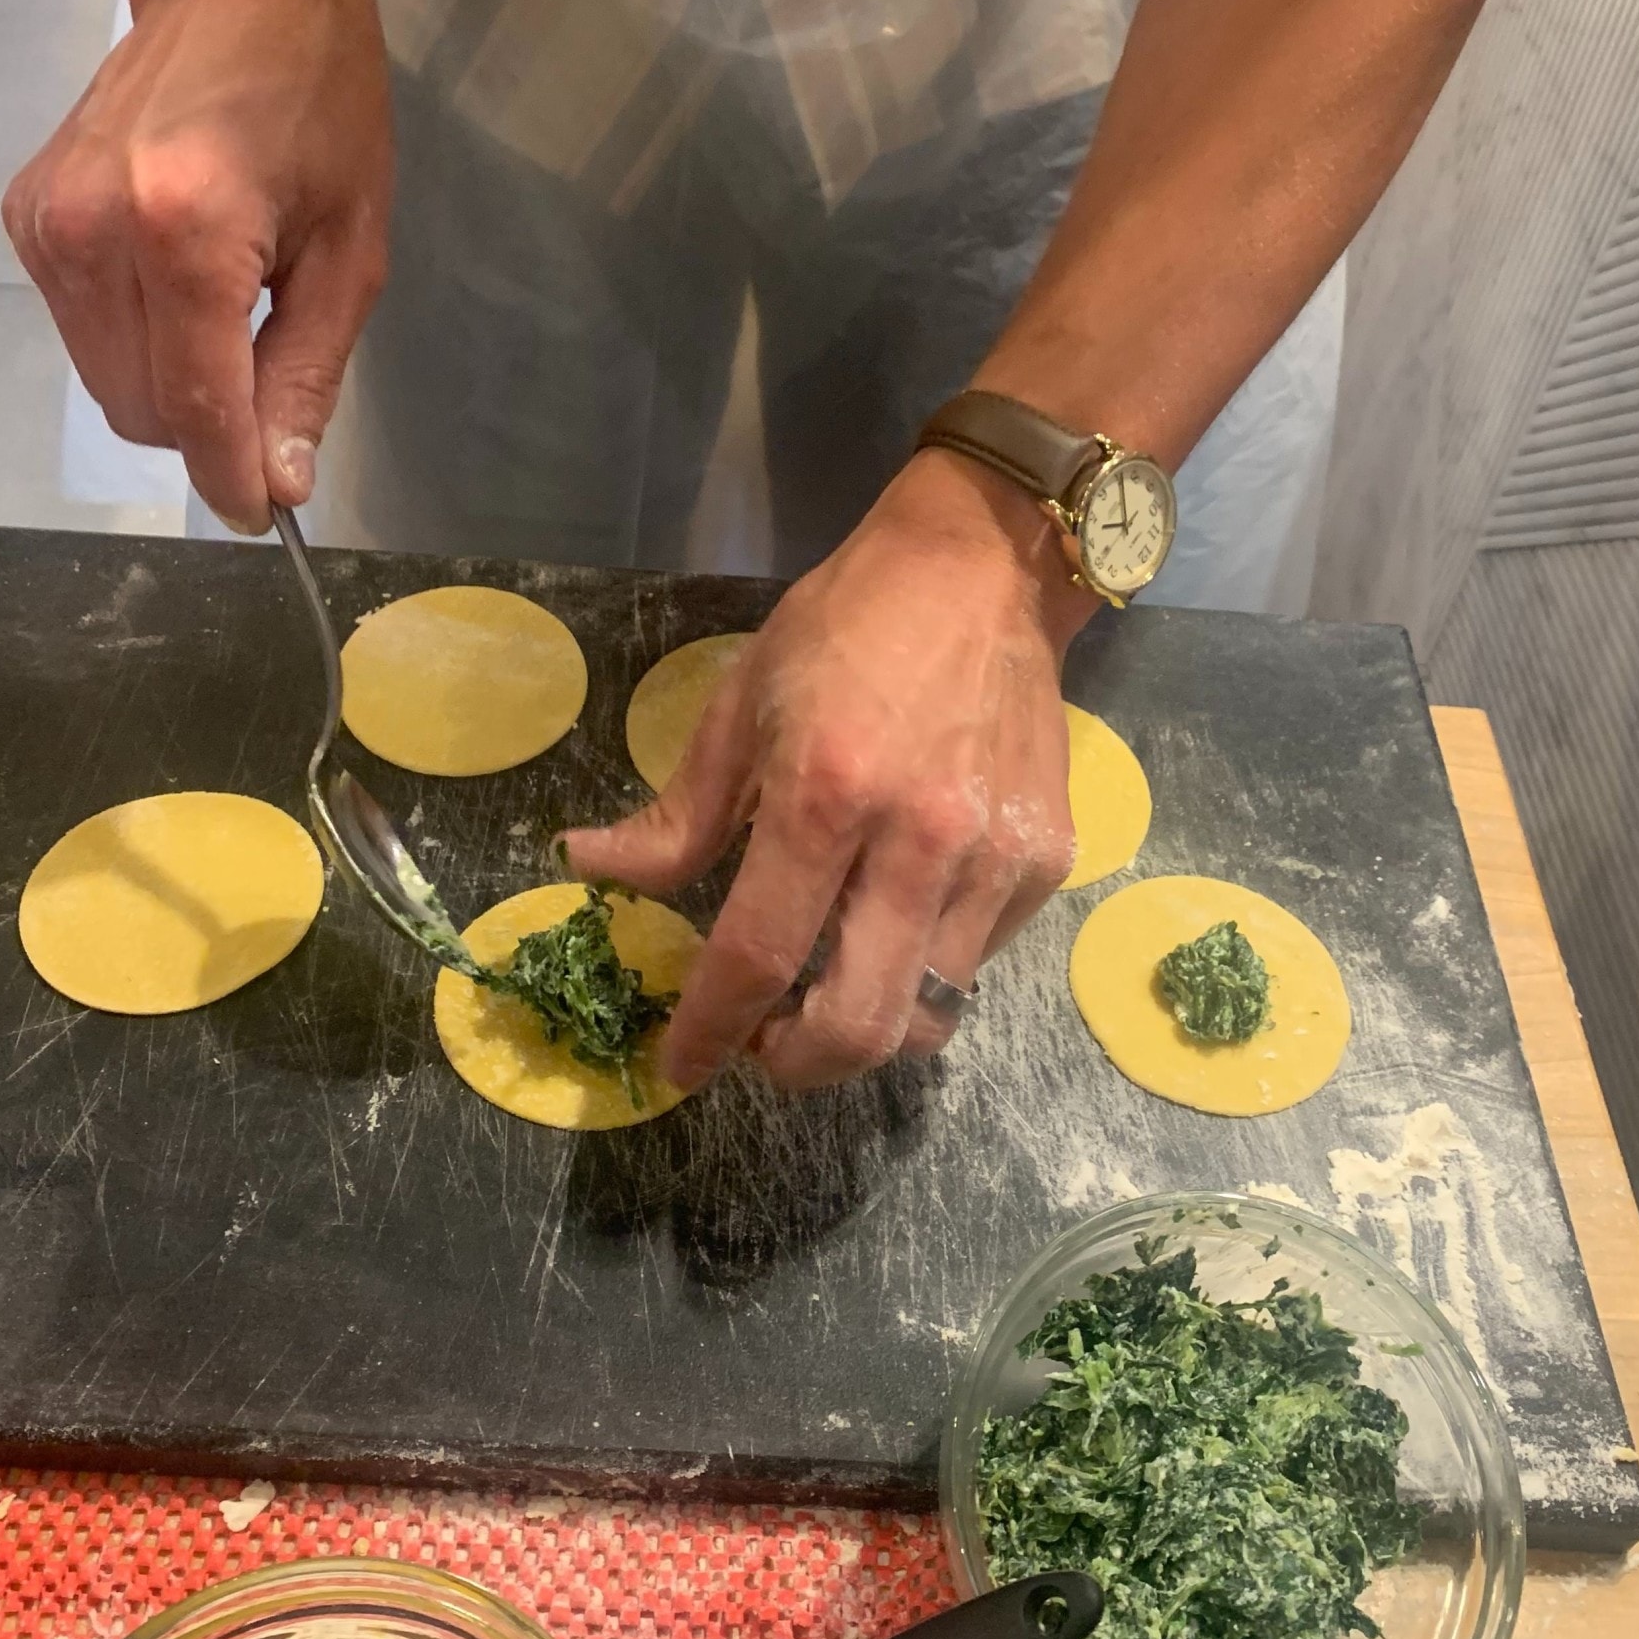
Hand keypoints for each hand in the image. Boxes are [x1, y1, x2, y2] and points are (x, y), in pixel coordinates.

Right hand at [3, 0, 390, 532]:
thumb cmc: (321, 99)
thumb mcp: (351, 249)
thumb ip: (306, 374)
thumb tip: (280, 480)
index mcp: (187, 237)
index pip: (195, 411)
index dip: (234, 479)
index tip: (270, 513)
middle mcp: (94, 234)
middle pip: (143, 411)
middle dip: (211, 428)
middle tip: (273, 368)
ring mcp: (47, 225)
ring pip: (108, 384)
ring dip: (176, 384)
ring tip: (234, 301)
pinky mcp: (27, 218)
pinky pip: (84, 334)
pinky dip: (140, 339)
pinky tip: (185, 275)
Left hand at [565, 453, 1095, 1089]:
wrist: (985, 571)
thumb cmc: (846, 628)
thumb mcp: (740, 703)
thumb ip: (677, 814)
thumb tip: (592, 868)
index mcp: (825, 793)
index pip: (756, 956)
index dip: (708, 1031)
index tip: (680, 1067)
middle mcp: (920, 840)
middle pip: (857, 1024)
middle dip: (794, 1063)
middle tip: (760, 1041)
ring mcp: (994, 857)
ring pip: (927, 1016)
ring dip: (863, 1026)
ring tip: (826, 988)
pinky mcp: (1046, 859)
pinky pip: (977, 964)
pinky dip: (924, 972)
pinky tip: (895, 924)